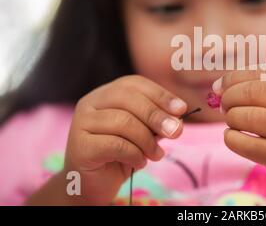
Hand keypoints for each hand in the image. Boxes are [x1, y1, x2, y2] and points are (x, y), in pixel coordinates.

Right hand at [64, 75, 186, 204]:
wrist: (93, 184)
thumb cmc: (120, 154)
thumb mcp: (144, 133)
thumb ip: (157, 123)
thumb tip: (177, 120)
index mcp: (106, 93)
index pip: (134, 83)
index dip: (160, 94)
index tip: (181, 109)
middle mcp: (90, 103)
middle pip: (128, 98)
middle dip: (157, 115)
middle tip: (176, 132)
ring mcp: (81, 123)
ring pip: (123, 122)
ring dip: (147, 140)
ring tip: (157, 155)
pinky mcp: (80, 146)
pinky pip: (115, 145)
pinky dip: (134, 155)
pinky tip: (139, 163)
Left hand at [216, 66, 265, 204]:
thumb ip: (263, 91)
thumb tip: (219, 86)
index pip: (263, 72)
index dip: (235, 77)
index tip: (219, 87)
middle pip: (254, 91)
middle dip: (230, 97)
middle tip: (223, 106)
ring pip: (251, 117)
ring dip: (232, 118)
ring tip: (231, 123)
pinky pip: (250, 145)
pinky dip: (232, 139)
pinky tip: (231, 137)